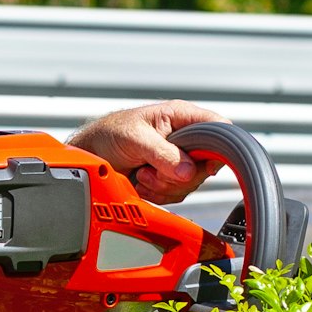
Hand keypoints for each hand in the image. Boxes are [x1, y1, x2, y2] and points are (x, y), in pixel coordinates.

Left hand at [69, 100, 226, 203]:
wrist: (93, 155)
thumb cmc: (110, 134)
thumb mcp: (136, 139)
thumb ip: (163, 153)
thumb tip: (187, 171)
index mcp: (181, 117)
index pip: (218, 127)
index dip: (218, 147)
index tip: (203, 164)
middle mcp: (184, 139)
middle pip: (207, 164)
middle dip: (179, 174)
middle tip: (153, 169)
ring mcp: (178, 160)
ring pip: (191, 183)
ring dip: (164, 185)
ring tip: (143, 173)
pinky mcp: (169, 179)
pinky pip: (177, 194)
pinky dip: (157, 194)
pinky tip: (142, 183)